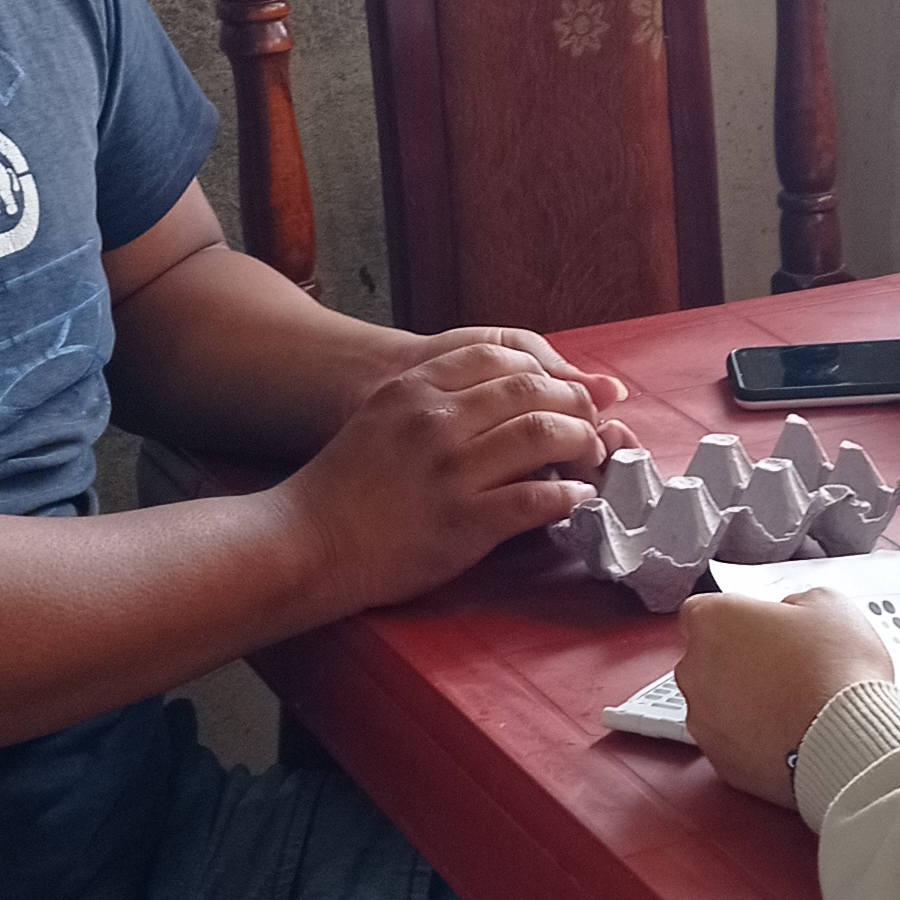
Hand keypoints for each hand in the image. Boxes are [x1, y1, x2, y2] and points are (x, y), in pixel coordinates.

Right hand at [287, 336, 617, 609]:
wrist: (308, 542)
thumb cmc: (345, 487)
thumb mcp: (383, 417)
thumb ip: (433, 398)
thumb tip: (499, 397)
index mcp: (415, 388)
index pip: (501, 358)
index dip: (544, 372)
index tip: (562, 391)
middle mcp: (436, 420)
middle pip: (531, 390)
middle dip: (574, 405)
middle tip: (591, 424)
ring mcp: (451, 470)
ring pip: (543, 435)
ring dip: (582, 444)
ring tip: (592, 457)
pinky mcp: (465, 520)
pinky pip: (537, 499)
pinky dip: (569, 496)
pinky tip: (578, 498)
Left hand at [676, 591, 895, 808]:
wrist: (847, 742)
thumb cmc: (836, 672)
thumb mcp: (829, 605)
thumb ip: (794, 602)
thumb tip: (791, 614)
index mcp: (715, 622)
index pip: (703, 610)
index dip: (737, 618)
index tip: (761, 627)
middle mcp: (695, 669)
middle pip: (708, 658)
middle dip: (740, 661)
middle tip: (785, 664)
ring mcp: (703, 719)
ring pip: (717, 703)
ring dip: (745, 700)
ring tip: (791, 703)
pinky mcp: (719, 759)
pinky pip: (731, 740)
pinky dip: (752, 737)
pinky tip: (788, 733)